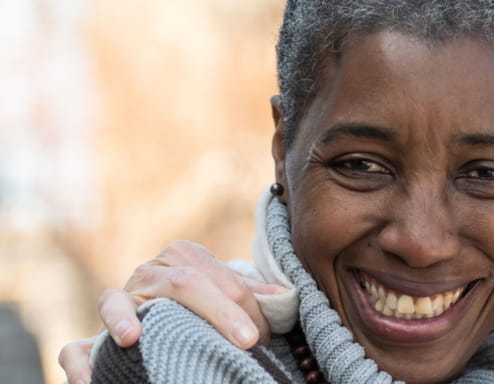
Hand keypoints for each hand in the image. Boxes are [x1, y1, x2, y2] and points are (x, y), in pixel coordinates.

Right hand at [58, 240, 285, 382]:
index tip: (262, 337)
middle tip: (248, 342)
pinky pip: (74, 349)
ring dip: (122, 318)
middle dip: (219, 311)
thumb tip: (282, 298)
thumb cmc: (210, 312)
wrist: (173, 327)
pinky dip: (79, 363)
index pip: (216, 274)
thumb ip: (252, 296)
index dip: (243, 305)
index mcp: (183, 258)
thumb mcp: (232, 300)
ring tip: (134, 338)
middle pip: (182, 282)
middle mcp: (148, 273)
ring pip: (115, 300)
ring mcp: (118, 302)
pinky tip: (90, 380)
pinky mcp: (93, 338)